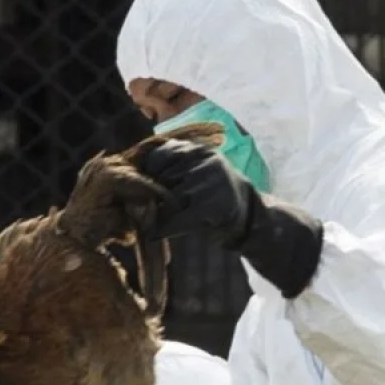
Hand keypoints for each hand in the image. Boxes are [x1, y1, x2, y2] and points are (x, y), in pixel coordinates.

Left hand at [141, 138, 324, 298]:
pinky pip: (175, 220)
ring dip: (160, 213)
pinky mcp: (212, 207)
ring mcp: (210, 184)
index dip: (150, 173)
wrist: (250, 216)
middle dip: (157, 195)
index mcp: (200, 150)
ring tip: (168, 218)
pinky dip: (162, 229)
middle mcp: (206, 162)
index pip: (158, 157)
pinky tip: (155, 234)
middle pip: (161, 180)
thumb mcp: (199, 169)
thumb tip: (133, 173)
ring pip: (166, 201)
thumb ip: (173, 165)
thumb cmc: (215, 194)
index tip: (151, 185)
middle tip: (161, 206)